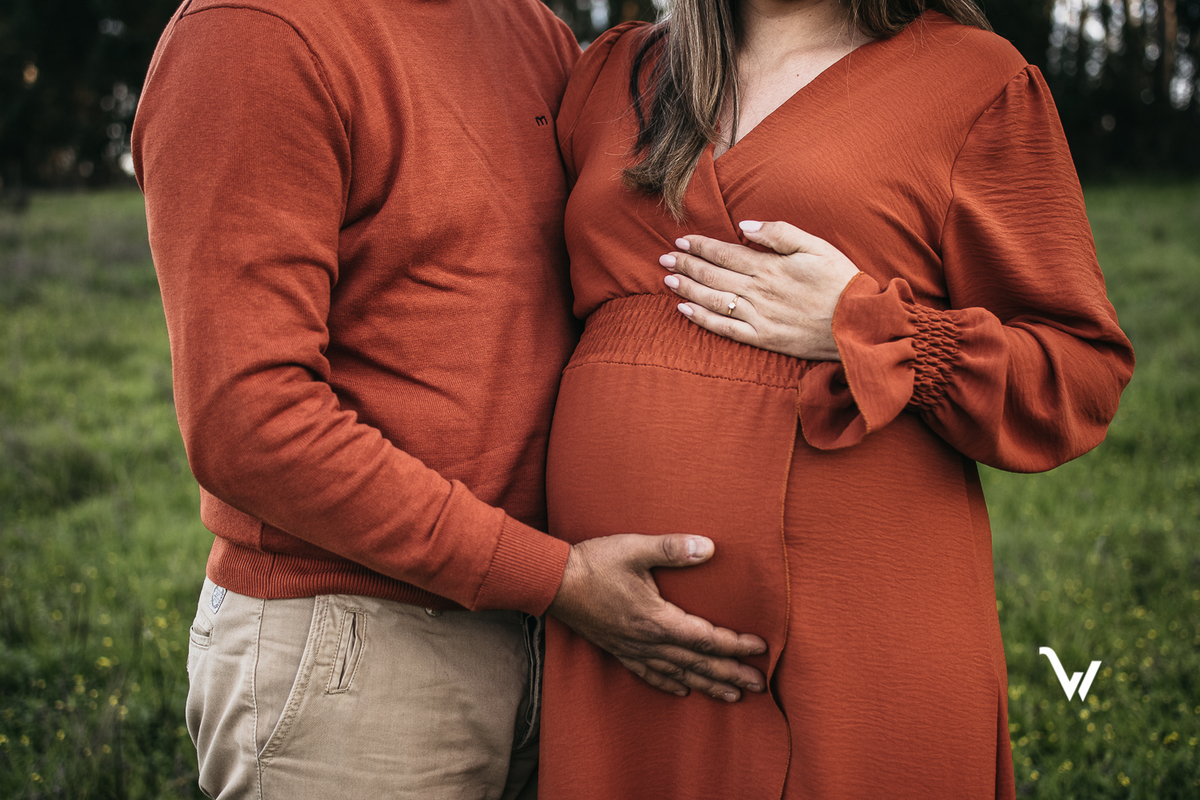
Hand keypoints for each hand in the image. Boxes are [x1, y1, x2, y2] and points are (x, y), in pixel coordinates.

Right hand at [546, 533, 767, 701]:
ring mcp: (631, 648)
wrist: (552, 582)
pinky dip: (669, 684)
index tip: (761, 648)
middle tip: (759, 685)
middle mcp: (647, 641)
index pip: (705, 638)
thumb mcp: (634, 548)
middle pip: (697, 663)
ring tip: (732, 696)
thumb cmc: (594, 562)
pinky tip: (682, 690)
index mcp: (656, 619)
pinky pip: (648, 674)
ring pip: (677, 673)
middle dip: (730, 674)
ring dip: (707, 685)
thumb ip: (673, 548)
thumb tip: (709, 547)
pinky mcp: (618, 648)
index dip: (735, 645)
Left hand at [660, 220, 860, 360]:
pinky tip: (685, 310)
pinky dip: (702, 319)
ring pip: (714, 300)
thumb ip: (779, 233)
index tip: (681, 241)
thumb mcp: (816, 246)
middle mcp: (759, 291)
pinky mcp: (763, 338)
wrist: (858, 323)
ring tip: (668, 280)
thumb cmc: (841, 280)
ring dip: (688, 289)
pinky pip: (725, 328)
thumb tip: (744, 225)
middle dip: (686, 265)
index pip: (725, 253)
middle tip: (664, 258)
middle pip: (713, 275)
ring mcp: (759, 317)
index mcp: (770, 266)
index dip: (700, 246)